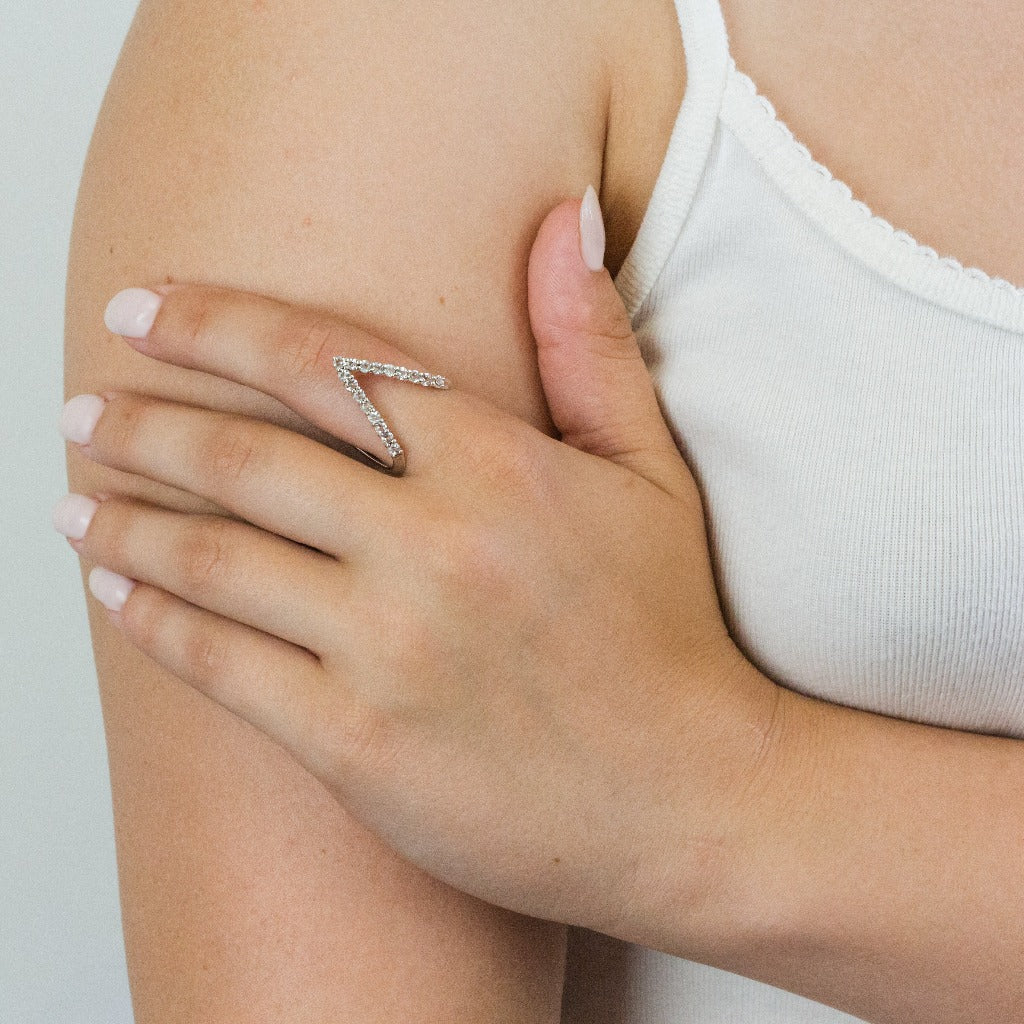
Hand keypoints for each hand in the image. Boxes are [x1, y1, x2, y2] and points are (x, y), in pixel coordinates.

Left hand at [55, 193, 780, 945]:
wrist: (694, 799)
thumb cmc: (670, 632)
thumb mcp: (652, 473)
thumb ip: (591, 343)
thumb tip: (562, 216)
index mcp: (501, 468)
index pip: (323, 365)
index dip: (216, 324)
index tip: (142, 310)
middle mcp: (432, 549)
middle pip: (243, 459)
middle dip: (143, 422)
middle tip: (82, 406)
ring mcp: (387, 652)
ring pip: (212, 561)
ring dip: (121, 521)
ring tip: (72, 500)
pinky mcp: (357, 747)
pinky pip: (222, 668)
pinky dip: (153, 621)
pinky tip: (116, 594)